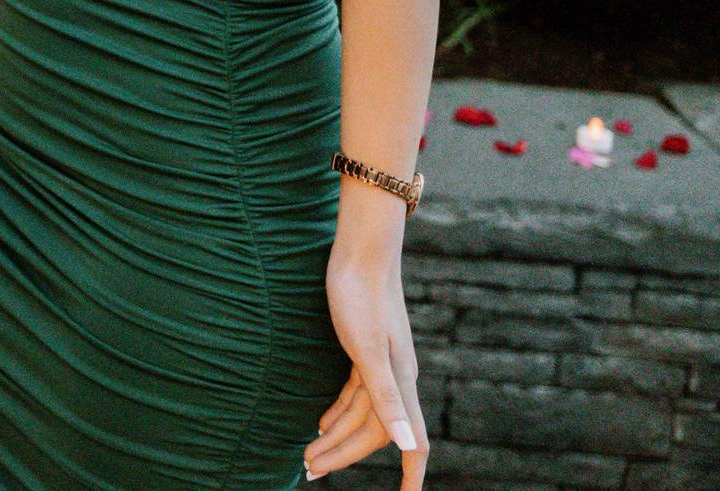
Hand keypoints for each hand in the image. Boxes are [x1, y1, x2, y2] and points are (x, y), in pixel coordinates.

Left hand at [306, 245, 427, 485]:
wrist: (360, 251)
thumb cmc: (362, 296)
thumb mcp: (369, 349)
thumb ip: (387, 397)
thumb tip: (407, 445)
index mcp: (400, 382)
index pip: (412, 440)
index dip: (412, 471)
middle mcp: (395, 377)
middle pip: (372, 430)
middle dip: (343, 455)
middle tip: (308, 470)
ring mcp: (380, 363)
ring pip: (359, 412)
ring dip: (335, 435)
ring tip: (307, 455)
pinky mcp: (363, 348)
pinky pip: (354, 392)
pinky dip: (337, 411)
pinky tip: (320, 421)